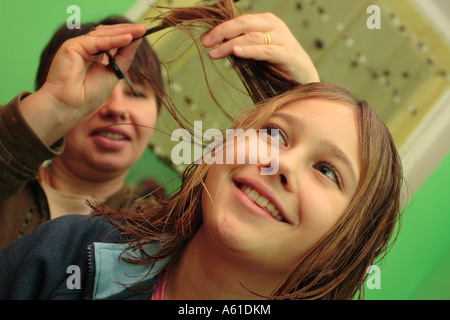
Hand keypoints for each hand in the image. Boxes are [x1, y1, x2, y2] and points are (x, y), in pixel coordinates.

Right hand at [20, 23, 145, 145]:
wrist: (71, 105)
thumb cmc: (89, 94)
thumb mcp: (113, 72)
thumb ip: (124, 56)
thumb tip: (136, 40)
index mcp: (93, 53)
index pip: (111, 39)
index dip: (127, 35)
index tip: (143, 33)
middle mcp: (84, 47)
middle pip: (108, 33)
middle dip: (127, 30)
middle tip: (144, 28)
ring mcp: (78, 45)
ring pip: (103, 34)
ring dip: (123, 31)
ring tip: (140, 30)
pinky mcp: (72, 46)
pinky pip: (97, 42)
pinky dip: (114, 40)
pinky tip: (128, 38)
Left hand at [201, 13, 319, 83]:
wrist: (305, 78)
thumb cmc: (277, 65)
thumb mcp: (257, 51)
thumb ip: (242, 45)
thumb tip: (216, 45)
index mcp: (266, 21)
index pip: (239, 21)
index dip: (220, 28)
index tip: (204, 40)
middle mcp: (275, 26)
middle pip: (243, 24)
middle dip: (222, 33)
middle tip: (206, 43)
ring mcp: (283, 39)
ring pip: (252, 37)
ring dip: (230, 45)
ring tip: (215, 53)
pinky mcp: (288, 54)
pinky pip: (266, 50)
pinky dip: (250, 51)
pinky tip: (236, 52)